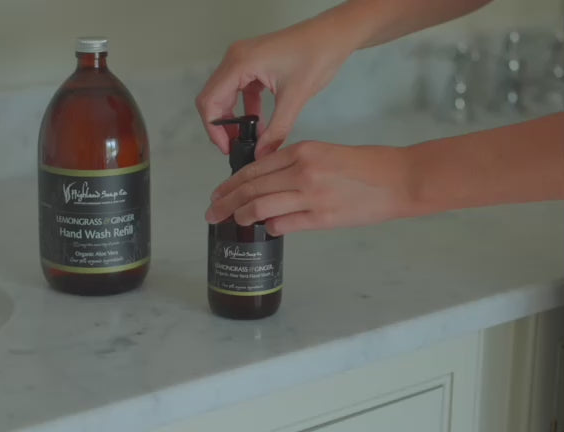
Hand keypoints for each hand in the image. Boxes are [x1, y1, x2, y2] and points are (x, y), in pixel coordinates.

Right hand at [195, 13, 359, 156]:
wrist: (334, 35)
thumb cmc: (317, 55)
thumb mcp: (295, 98)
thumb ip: (276, 130)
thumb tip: (262, 154)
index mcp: (240, 63)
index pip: (210, 101)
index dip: (214, 129)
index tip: (226, 148)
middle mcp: (235, 58)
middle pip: (212, 98)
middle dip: (220, 125)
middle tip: (234, 147)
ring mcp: (243, 59)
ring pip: (224, 94)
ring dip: (232, 118)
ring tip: (245, 139)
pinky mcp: (252, 63)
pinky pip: (239, 89)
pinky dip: (244, 108)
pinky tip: (258, 124)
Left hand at [204, 141, 413, 234]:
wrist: (400, 179)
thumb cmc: (367, 166)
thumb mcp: (326, 154)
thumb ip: (295, 166)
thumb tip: (267, 186)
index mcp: (302, 151)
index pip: (254, 168)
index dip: (231, 183)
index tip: (219, 193)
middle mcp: (302, 170)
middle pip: (251, 187)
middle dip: (226, 202)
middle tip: (212, 212)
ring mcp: (311, 195)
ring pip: (261, 206)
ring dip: (241, 216)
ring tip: (231, 222)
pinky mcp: (323, 217)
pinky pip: (285, 223)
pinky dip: (271, 226)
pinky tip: (266, 229)